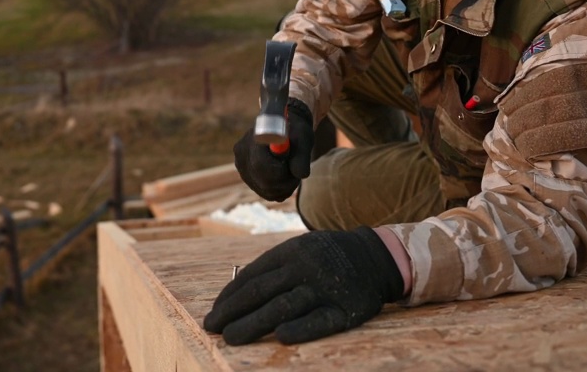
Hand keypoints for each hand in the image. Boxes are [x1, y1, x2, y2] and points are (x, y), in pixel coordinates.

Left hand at [203, 227, 404, 344]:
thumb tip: (233, 294)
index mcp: (289, 251)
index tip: (214, 314)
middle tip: (211, 328)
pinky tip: (281, 338)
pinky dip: (300, 329)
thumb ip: (273, 268)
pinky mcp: (345, 308)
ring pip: (283, 307)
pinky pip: (320, 321)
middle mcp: (304, 267)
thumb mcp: (300, 249)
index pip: (251, 277)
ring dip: (254, 323)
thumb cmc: (327, 257)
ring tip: (231, 338)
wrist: (375, 256)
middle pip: (261, 292)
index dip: (229, 297)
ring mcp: (324, 287)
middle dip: (232, 312)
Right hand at [233, 98, 313, 201]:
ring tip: (291, 168)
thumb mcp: (303, 137)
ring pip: (266, 191)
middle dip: (285, 182)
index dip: (281, 173)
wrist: (284, 129)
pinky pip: (266, 193)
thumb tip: (300, 174)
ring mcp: (242, 168)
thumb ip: (302, 156)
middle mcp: (242, 154)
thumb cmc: (295, 129)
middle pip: (263, 183)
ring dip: (284, 186)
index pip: (260, 165)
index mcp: (252, 139)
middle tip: (297, 171)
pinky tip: (284, 173)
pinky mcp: (248, 178)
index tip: (295, 169)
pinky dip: (280, 189)